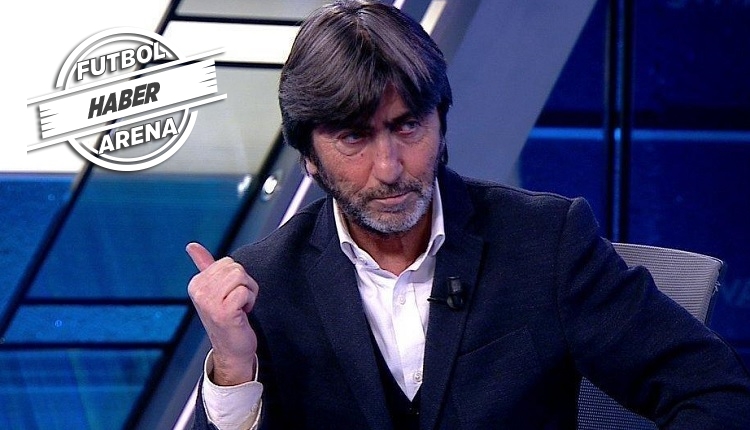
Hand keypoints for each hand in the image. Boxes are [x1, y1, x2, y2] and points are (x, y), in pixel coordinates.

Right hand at [187, 242, 257, 385]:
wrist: (232, 350)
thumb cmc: (228, 317)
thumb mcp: (215, 290)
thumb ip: (204, 265)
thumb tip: (191, 245)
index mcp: (196, 283)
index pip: (227, 262)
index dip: (237, 278)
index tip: (230, 295)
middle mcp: (199, 291)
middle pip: (235, 268)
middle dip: (244, 283)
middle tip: (238, 302)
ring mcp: (209, 302)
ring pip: (241, 277)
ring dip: (248, 292)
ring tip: (240, 307)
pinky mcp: (223, 312)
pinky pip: (245, 291)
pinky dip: (250, 302)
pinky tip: (242, 314)